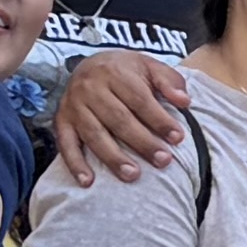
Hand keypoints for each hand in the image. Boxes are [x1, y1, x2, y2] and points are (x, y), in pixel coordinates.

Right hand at [49, 47, 194, 182]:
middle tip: (163, 161)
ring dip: (113, 157)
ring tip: (133, 175)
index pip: (140, 99)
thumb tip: (184, 101)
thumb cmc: (125, 71)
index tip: (177, 138)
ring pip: (94, 134)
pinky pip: (66, 145)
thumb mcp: (149, 66)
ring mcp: (74, 106)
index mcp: (115, 72)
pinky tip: (88, 182)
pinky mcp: (61, 121)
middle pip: (118, 119)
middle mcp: (91, 88)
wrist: (88, 65)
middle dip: (142, 142)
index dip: (159, 120)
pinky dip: (75, 164)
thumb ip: (169, 81)